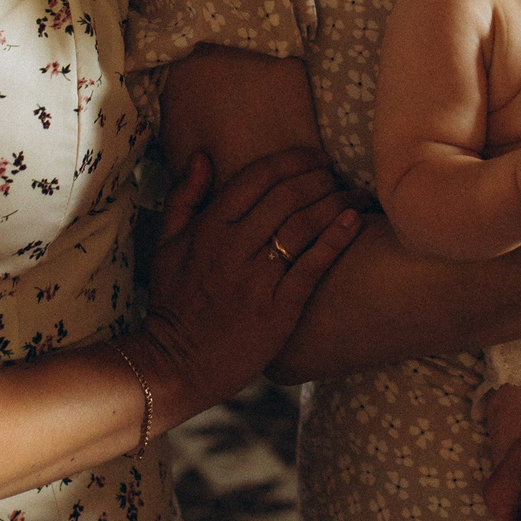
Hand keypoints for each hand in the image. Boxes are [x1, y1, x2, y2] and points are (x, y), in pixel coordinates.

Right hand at [130, 147, 358, 422]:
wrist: (176, 365)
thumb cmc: (173, 303)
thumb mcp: (165, 245)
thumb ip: (183, 197)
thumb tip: (202, 156)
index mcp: (209, 229)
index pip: (257, 178)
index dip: (293, 160)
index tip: (316, 156)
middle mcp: (233, 249)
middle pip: (286, 196)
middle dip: (319, 177)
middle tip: (338, 173)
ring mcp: (257, 280)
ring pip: (303, 226)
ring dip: (334, 202)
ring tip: (355, 193)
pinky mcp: (278, 309)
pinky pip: (313, 265)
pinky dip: (336, 238)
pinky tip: (354, 220)